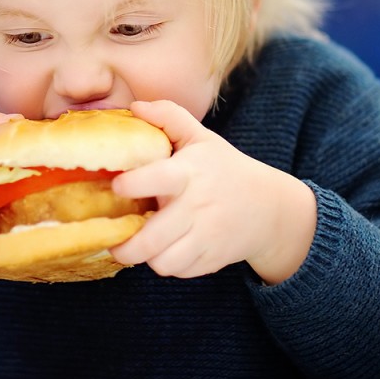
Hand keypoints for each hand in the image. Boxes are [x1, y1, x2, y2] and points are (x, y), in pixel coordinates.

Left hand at [110, 100, 316, 283]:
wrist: (268, 208)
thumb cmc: (224, 168)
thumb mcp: (201, 137)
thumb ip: (169, 116)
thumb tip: (135, 107)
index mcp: (190, 173)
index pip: (159, 178)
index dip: (134, 184)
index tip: (115, 186)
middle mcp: (197, 207)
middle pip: (153, 237)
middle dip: (126, 245)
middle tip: (111, 238)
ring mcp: (205, 236)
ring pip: (163, 262)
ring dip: (145, 257)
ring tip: (135, 244)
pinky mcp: (210, 259)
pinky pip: (178, 271)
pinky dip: (166, 264)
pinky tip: (161, 249)